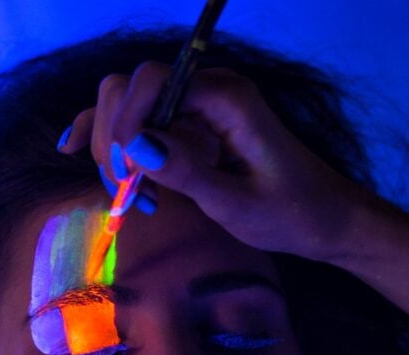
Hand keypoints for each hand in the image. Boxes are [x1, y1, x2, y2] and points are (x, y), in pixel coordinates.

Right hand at [58, 62, 362, 262]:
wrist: (326, 219)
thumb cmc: (292, 214)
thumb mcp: (238, 204)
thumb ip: (187, 172)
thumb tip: (135, 148)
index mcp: (228, 97)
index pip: (152, 81)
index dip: (125, 120)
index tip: (124, 170)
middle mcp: (209, 91)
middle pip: (130, 89)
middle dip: (113, 137)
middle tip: (124, 190)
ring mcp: (199, 107)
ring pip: (128, 108)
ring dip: (115, 150)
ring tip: (134, 198)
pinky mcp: (194, 127)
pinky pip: (144, 125)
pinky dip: (119, 145)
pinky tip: (82, 156)